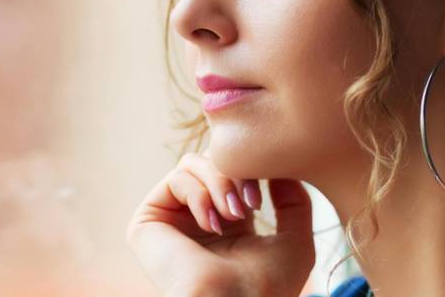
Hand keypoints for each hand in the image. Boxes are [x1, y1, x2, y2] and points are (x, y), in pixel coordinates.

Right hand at [126, 152, 314, 296]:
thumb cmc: (267, 286)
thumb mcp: (295, 241)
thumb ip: (295, 202)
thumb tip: (278, 169)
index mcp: (229, 221)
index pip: (235, 169)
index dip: (254, 170)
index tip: (270, 188)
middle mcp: (198, 215)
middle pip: (214, 160)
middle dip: (238, 173)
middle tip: (251, 203)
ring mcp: (172, 217)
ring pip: (194, 163)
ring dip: (220, 183)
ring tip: (234, 215)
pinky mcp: (148, 220)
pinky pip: (176, 178)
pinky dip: (199, 195)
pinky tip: (212, 226)